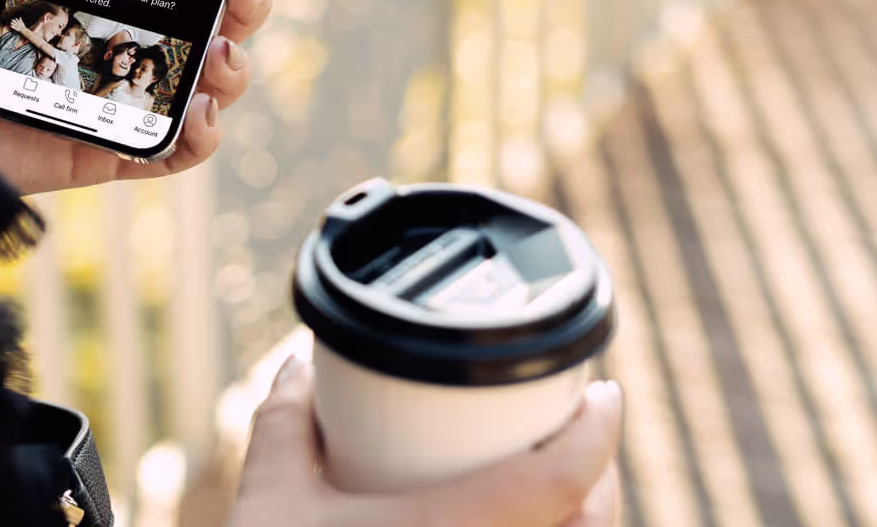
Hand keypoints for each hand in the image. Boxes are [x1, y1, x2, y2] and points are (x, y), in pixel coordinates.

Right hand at [231, 358, 623, 526]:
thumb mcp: (272, 497)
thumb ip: (287, 423)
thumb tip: (299, 365)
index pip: (561, 482)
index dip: (598, 434)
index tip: (604, 395)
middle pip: (590, 525)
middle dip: (598, 480)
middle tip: (577, 440)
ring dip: (580, 524)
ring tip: (562, 495)